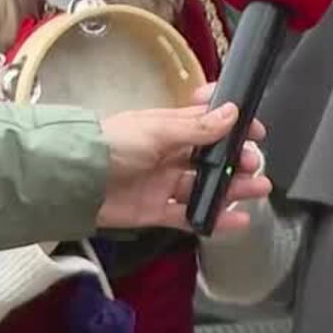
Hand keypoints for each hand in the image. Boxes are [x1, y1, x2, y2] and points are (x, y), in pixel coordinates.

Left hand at [97, 101, 270, 232]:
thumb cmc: (111, 145)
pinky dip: (213, 218)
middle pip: (210, 158)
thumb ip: (196, 127)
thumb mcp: (157, 130)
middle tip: (253, 164)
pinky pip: (189, 216)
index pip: (207, 122)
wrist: (74, 180)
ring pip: (204, 187)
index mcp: (168, 128)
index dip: (231, 125)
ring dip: (232, 188)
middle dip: (236, 160)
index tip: (254, 131)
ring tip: (258, 190)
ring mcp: (162, 183)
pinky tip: (235, 219)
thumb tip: (232, 113)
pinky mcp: (156, 211)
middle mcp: (168, 155)